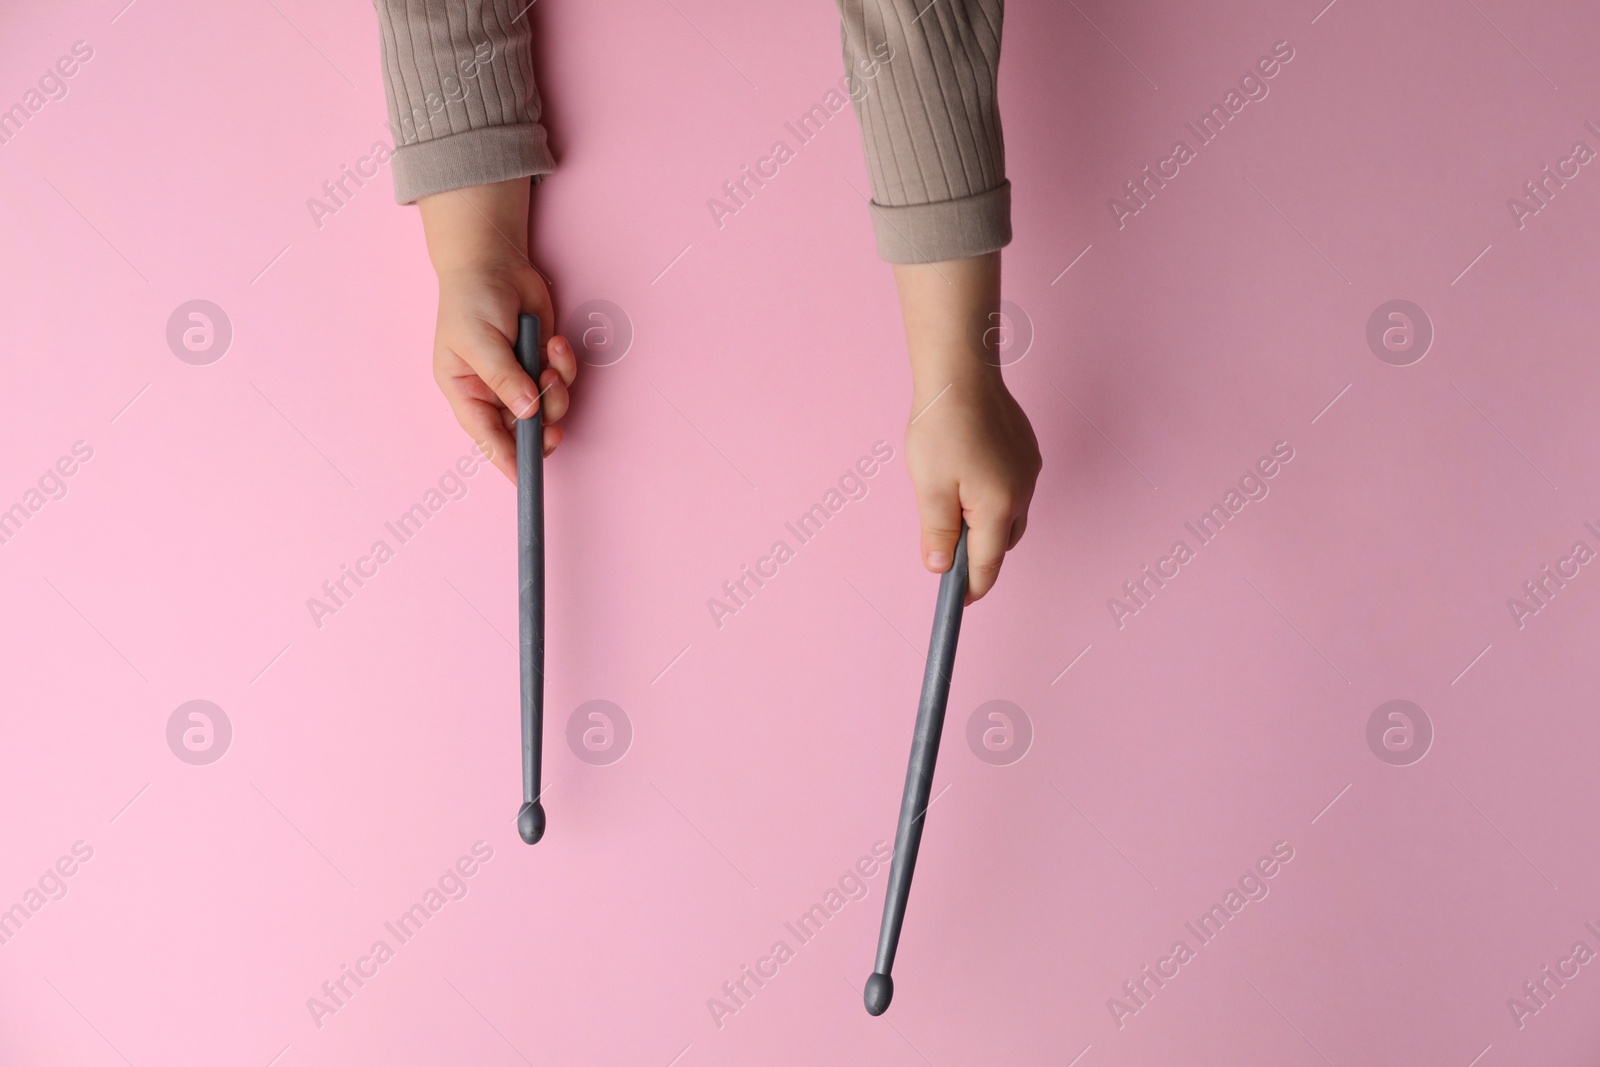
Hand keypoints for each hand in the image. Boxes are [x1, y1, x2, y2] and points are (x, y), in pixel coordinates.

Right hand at [418, 179, 576, 481]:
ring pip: (549, 407)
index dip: (507, 461)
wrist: (494, 261)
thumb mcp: (480, 340)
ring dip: (558, 388)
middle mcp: (494, 393)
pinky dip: (565, 365)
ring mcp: (521, 379)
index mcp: (467, 393)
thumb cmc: (473, 299)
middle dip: (544, 420)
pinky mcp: (542, 364)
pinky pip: (563, 382)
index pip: (487, 438)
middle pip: (525, 430)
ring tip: (552, 356)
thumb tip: (527, 412)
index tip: (525, 480)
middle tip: (554, 410)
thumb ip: (503, 378)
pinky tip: (555, 340)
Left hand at [905, 374, 1039, 601]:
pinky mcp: (1026, 453)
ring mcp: (1028, 471)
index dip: (971, 588)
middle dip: (979, 553)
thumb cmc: (942, 427)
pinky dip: (993, 497)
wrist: (962, 375)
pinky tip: (968, 478)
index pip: (988, 564)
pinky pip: (1013, 489)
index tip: (957, 601)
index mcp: (998, 507)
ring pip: (1010, 515)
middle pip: (1003, 542)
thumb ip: (938, 533)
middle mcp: (1022, 492)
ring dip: (986, 523)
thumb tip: (941, 568)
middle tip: (946, 550)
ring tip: (953, 508)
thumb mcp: (930, 488)